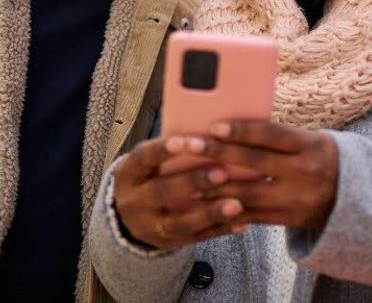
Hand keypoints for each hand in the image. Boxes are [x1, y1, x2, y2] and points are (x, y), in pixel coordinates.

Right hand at [113, 136, 246, 249]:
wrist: (128, 216)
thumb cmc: (152, 174)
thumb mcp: (149, 161)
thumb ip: (174, 148)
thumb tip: (213, 128)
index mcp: (129, 173)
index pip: (143, 159)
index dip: (162, 151)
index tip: (184, 140)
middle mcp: (134, 201)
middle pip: (161, 192)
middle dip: (192, 182)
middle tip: (222, 172)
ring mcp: (149, 226)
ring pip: (179, 222)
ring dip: (210, 212)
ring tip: (237, 204)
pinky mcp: (168, 242)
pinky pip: (196, 238)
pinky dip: (220, 229)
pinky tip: (243, 221)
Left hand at [185, 120, 338, 231]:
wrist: (353, 197)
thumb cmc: (321, 159)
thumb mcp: (311, 141)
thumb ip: (279, 137)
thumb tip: (234, 127)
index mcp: (310, 146)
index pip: (272, 135)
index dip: (242, 130)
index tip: (214, 126)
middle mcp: (304, 171)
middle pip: (254, 162)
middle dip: (218, 153)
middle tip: (189, 145)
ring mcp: (296, 198)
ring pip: (248, 193)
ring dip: (214, 187)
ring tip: (187, 179)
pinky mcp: (289, 220)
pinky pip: (253, 216)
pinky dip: (227, 210)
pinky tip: (206, 204)